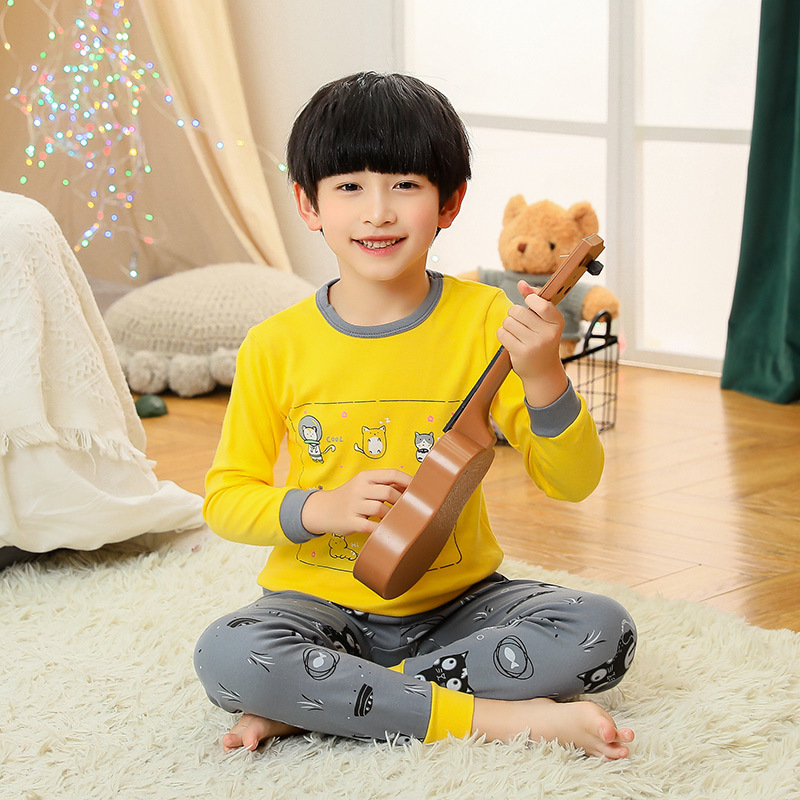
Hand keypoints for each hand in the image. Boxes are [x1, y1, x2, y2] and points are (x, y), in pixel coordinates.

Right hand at [301, 469, 411, 536]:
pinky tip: (386, 530)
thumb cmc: (349, 498)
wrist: (321, 510)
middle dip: (401, 501)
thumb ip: (382, 484)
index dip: (408, 482)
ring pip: (380, 509)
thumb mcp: (362, 485)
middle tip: (407, 509)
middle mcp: (359, 489)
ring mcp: (353, 505)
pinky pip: (370, 526)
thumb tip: (410, 488)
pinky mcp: (350, 521)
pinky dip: (380, 528)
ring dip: (391, 516)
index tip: (418, 490)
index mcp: (365, 477)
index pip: (391, 474)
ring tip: (395, 519)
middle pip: (388, 492)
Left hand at [497, 280, 567, 406]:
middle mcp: (548, 334)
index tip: (529, 304)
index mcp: (557, 322)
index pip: (540, 303)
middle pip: (518, 311)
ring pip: (508, 322)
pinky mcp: (520, 353)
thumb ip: (534, 299)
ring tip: (517, 334)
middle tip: (521, 324)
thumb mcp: (544, 321)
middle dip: (515, 314)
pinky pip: (502, 333)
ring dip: (508, 326)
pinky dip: (503, 335)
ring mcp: (534, 344)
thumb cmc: (542, 340)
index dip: (530, 300)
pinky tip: (512, 341)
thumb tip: (521, 283)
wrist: (543, 371)